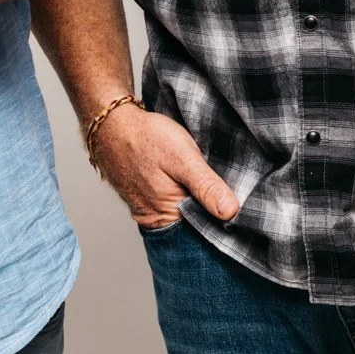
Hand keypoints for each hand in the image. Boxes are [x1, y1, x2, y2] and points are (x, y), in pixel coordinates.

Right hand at [90, 101, 239, 230]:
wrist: (111, 123)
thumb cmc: (146, 138)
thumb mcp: (183, 157)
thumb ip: (206, 186)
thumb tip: (231, 212)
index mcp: (168, 215)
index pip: (205, 230)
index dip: (225, 219)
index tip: (242, 206)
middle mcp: (156, 219)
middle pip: (194, 223)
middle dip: (212, 210)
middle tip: (229, 188)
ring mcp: (148, 210)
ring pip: (183, 213)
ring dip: (198, 202)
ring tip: (211, 184)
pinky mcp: (144, 200)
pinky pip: (171, 204)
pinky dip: (183, 195)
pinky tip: (190, 181)